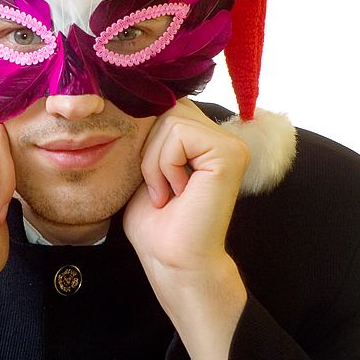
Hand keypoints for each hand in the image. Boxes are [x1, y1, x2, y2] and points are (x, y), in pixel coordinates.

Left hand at [123, 98, 248, 359]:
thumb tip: (129, 98)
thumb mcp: (141, 166)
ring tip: (167, 192)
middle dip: (148, 149)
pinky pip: (179, 134)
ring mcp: (230, 144)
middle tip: (159, 188)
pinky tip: (178, 192)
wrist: (172, 261)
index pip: (163, 105)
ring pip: (170, 118)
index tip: (149, 179)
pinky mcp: (230, 153)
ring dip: (155, 160)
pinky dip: (165, 164)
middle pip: (166, 107)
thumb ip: (145, 134)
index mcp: (203, 138)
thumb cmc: (155, 223)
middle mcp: (221, 136)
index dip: (144, 137)